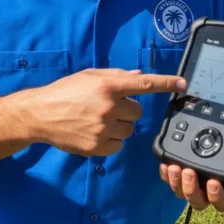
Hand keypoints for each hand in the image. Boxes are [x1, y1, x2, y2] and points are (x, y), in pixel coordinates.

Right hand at [25, 68, 186, 156]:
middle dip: (126, 109)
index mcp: (106, 86)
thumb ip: (114, 76)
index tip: (184, 84)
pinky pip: (118, 145)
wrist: (40, 114)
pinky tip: (93, 132)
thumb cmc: (64, 91)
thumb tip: (138, 76)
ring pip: (129, 130)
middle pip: (137, 112)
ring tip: (96, 120)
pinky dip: (110, 140)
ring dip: (119, 125)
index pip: (143, 84)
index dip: (166, 83)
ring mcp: (102, 128)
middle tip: (106, 107)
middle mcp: (107, 107)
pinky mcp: (97, 147)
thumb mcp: (88, 76)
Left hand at [159, 139, 223, 211]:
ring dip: (178, 183)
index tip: (213, 183)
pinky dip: (166, 174)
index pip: (223, 201)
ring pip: (182, 193)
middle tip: (190, 172)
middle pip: (199, 202)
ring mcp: (190, 180)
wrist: (210, 129)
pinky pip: (169, 179)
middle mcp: (207, 186)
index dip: (217, 197)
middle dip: (193, 191)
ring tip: (176, 167)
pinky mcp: (176, 172)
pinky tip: (166, 163)